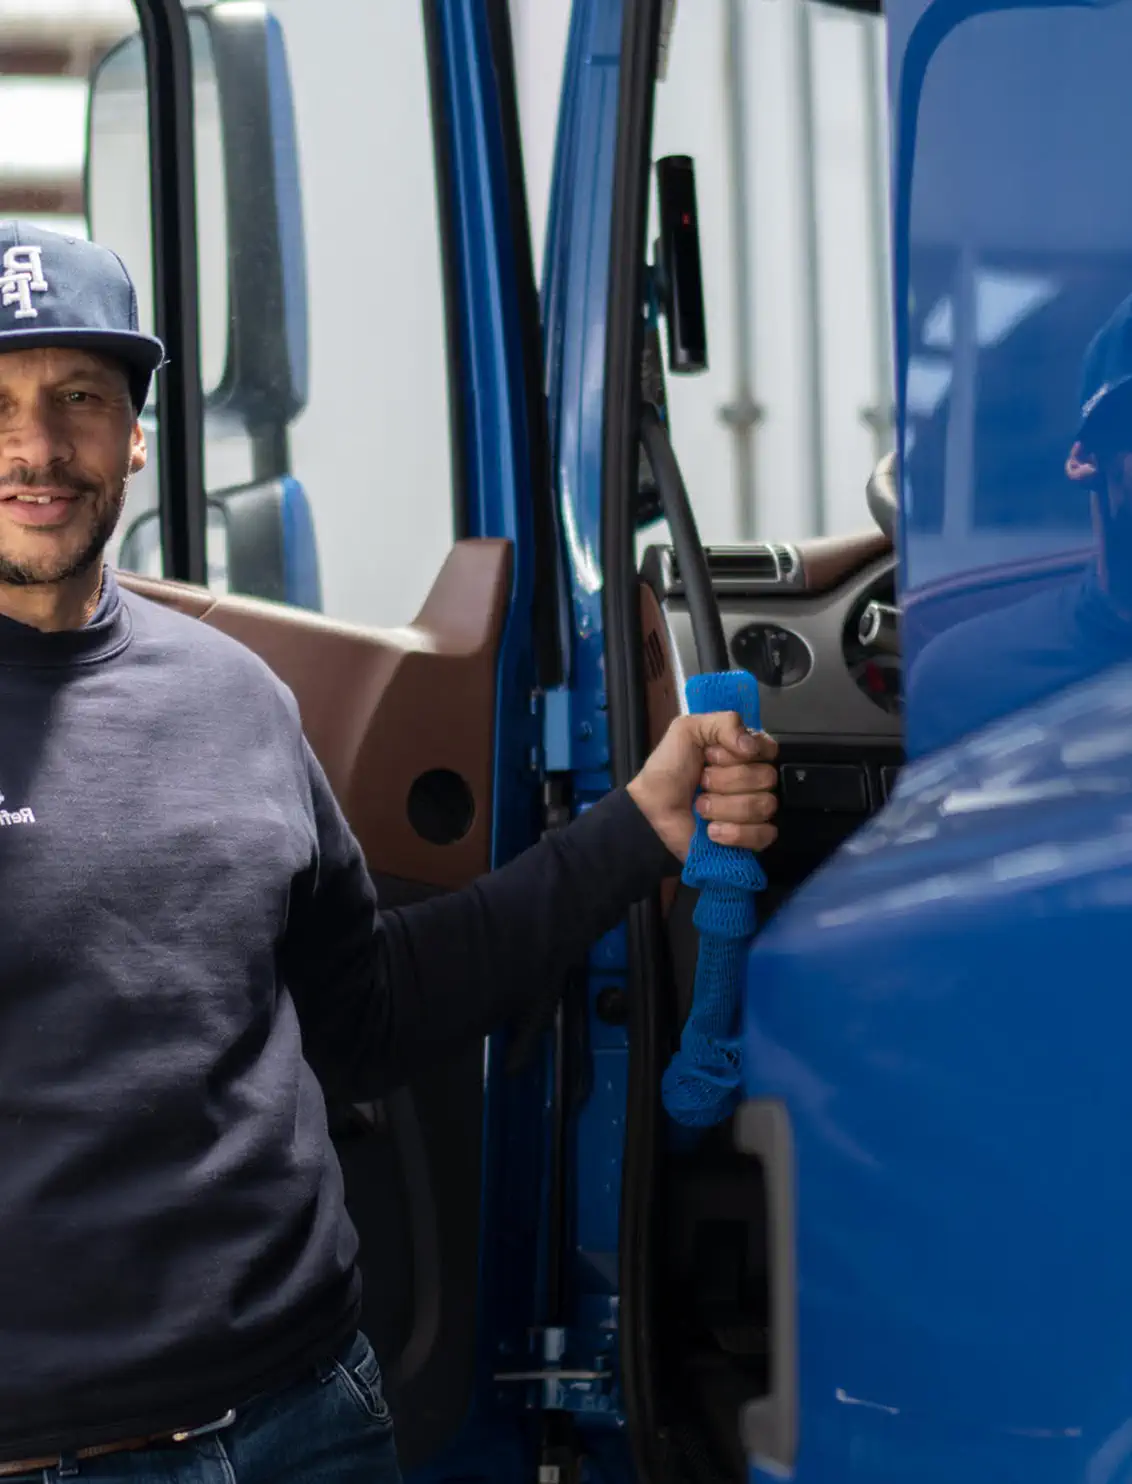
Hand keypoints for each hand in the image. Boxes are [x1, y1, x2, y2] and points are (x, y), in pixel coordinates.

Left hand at [626, 712, 778, 861]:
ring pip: (763, 805)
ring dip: (723, 807)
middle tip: (701, 782)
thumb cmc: (669, 768)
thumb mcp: (688, 729)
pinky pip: (763, 834)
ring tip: (701, 806)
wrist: (652, 807)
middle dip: (726, 781)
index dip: (738, 754)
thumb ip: (724, 722)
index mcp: (745, 751)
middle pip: (766, 777)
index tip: (711, 755)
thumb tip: (751, 745)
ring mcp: (755, 810)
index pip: (768, 749)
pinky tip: (712, 830)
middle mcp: (755, 779)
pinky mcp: (750, 838)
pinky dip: (733, 833)